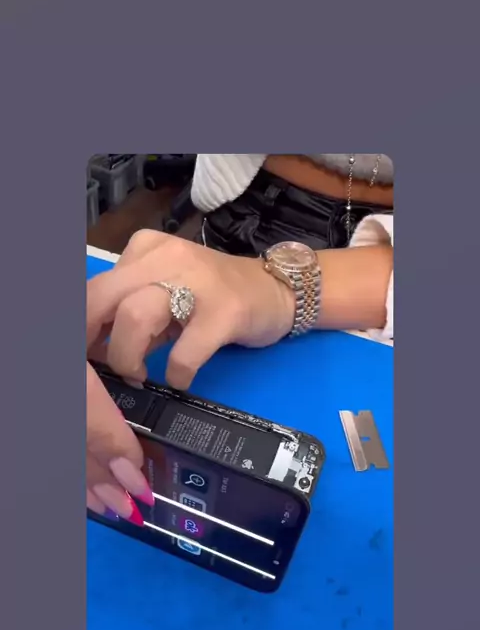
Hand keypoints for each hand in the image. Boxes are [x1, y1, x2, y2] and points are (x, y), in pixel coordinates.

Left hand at [86, 229, 294, 517]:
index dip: (79, 330)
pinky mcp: (226, 311)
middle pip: (102, 299)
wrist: (278, 290)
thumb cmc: (213, 296)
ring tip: (140, 374)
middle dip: (93, 343)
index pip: (93, 288)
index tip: (83, 358)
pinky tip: (180, 379)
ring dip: (128, 358)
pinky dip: (177, 374)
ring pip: (135, 317)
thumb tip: (90, 349)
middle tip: (104, 370)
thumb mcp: (164, 292)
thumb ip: (127, 311)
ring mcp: (197, 281)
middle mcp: (166, 257)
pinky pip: (185, 352)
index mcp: (144, 250)